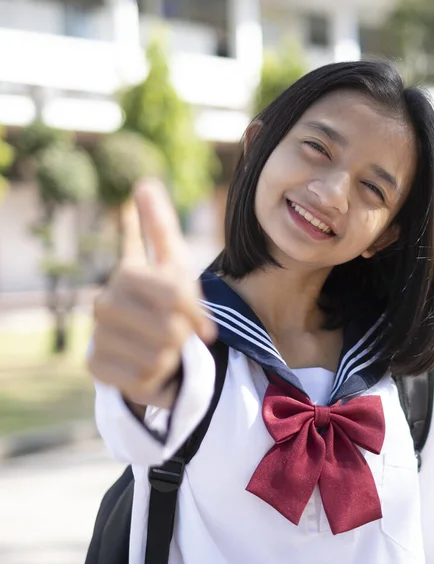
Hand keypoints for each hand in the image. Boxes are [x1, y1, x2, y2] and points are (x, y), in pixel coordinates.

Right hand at [87, 179, 215, 408]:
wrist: (150, 345)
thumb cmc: (168, 303)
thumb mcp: (174, 264)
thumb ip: (160, 227)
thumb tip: (144, 182)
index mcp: (127, 272)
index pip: (175, 295)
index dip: (196, 313)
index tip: (205, 327)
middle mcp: (104, 301)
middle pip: (169, 328)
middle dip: (184, 336)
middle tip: (179, 335)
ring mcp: (96, 335)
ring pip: (159, 355)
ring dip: (172, 357)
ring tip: (163, 349)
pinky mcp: (95, 367)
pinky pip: (145, 379)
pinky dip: (158, 379)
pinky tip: (149, 369)